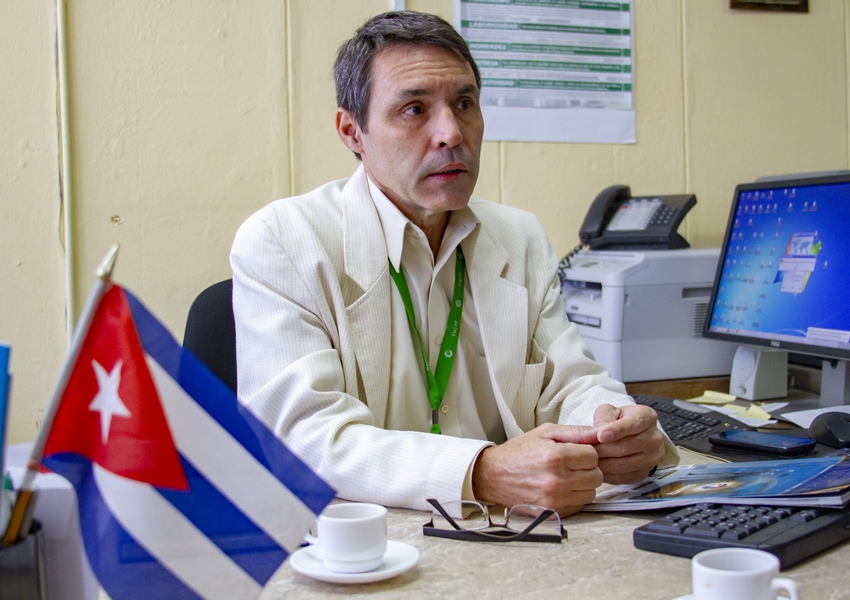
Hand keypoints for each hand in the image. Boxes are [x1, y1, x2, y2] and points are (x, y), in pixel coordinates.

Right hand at [471, 423, 602, 516]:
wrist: (493, 475)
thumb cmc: (519, 452)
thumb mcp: (545, 432)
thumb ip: (575, 432)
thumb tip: (600, 433)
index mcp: (556, 456)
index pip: (594, 456)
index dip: (586, 452)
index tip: (576, 452)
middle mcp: (557, 480)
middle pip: (596, 477)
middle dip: (588, 469)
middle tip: (573, 464)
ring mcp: (555, 499)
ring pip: (590, 493)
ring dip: (583, 484)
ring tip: (567, 476)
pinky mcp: (552, 512)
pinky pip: (579, 506)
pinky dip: (574, 497)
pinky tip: (561, 488)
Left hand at [592, 404, 663, 484]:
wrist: (628, 435)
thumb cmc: (616, 420)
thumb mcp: (608, 411)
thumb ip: (603, 418)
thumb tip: (598, 432)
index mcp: (647, 416)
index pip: (633, 424)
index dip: (616, 430)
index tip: (601, 436)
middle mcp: (654, 438)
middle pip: (625, 447)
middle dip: (601, 449)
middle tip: (583, 449)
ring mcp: (652, 458)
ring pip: (623, 464)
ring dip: (602, 463)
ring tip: (586, 458)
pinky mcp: (644, 473)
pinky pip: (623, 477)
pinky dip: (606, 474)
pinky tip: (595, 467)